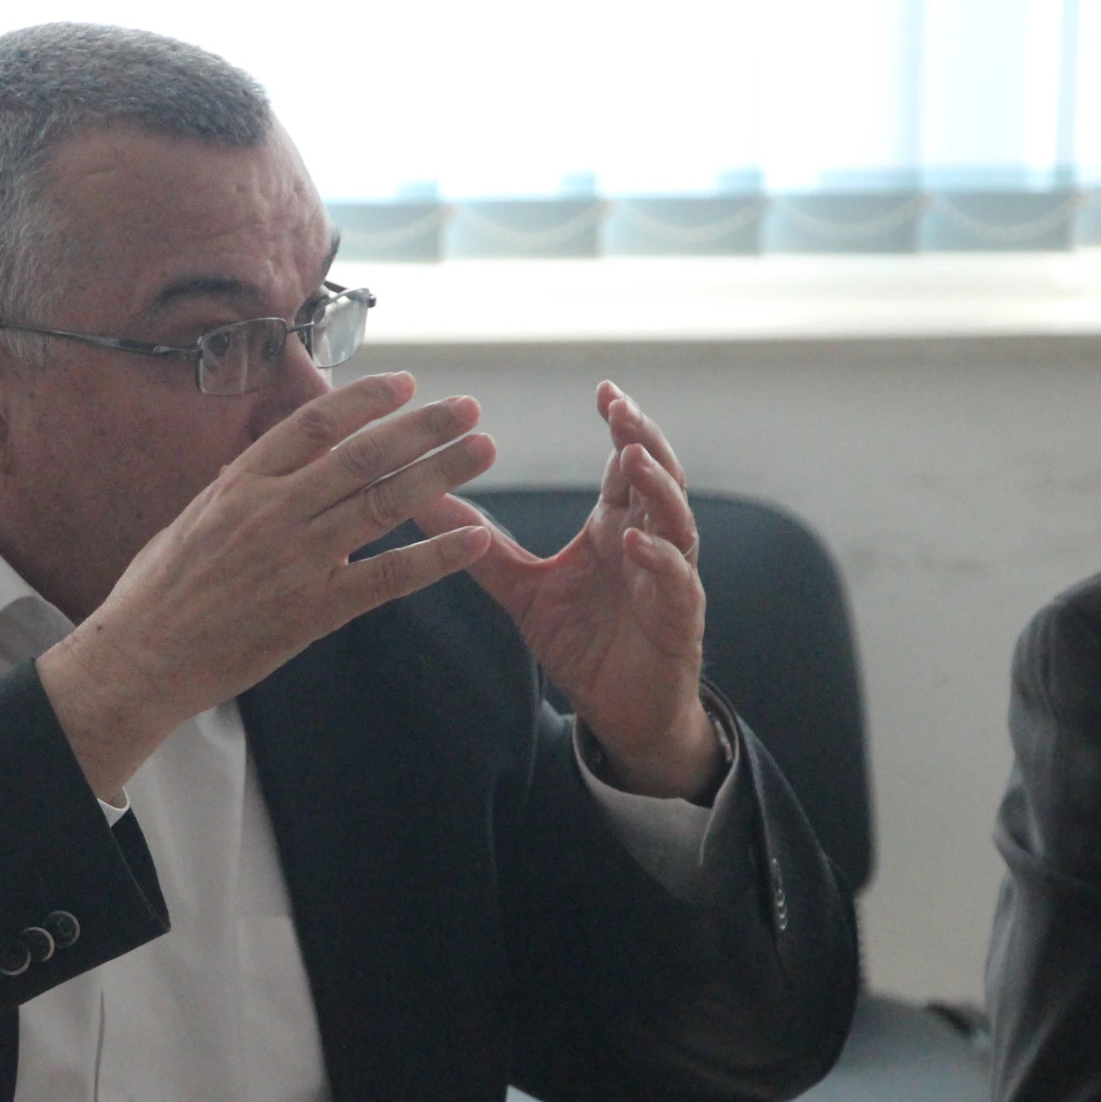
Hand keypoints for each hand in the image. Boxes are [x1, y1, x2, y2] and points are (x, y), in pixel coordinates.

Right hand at [39, 372, 494, 800]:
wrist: (141, 658)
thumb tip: (264, 463)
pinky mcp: (312, 610)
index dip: (367, 400)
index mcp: (240, 483)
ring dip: (440, 473)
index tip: (407, 384)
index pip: (315, 424)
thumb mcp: (190, 520)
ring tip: (481, 450)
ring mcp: (295, 560)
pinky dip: (434, 556)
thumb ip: (236, 491)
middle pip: (363, 455)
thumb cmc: (157, 592)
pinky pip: (386, 576)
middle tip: (467, 408)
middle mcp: (272, 512)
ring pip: (383, 503)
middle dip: (422, 427)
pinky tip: (472, 538)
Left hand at [420, 382, 718, 799]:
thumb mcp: (521, 589)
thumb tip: (423, 505)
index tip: (603, 390)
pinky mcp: (678, 620)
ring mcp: (669, 579)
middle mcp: (648, 542)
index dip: (621, 426)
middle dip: (642, 439)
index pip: (624, 463)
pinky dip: (658, 560)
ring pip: (675, 521)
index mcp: (613, 528)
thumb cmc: (583, 643)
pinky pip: (675, 583)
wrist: (619, 711)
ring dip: (656, 488)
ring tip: (632, 459)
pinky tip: (634, 541)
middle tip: (619, 408)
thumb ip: (480, 547)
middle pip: (658, 477)